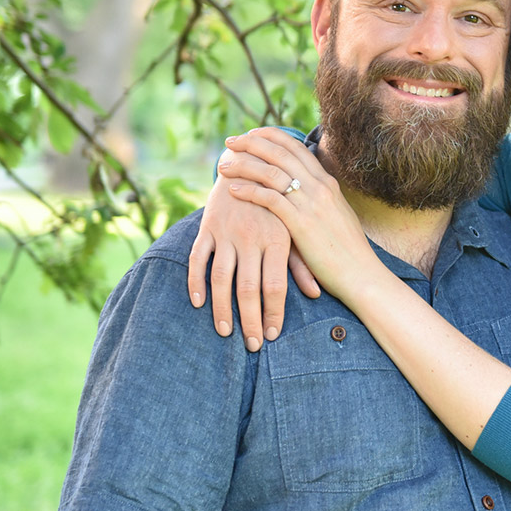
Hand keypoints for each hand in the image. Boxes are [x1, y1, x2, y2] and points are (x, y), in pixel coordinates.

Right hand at [187, 150, 321, 349]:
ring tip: (226, 332)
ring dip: (222, 309)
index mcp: (278, 238)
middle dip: (250, 320)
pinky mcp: (208, 227)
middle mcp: (252, 237)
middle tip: (252, 345)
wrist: (249, 164)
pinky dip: (195, 282)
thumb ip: (301, 262)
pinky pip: (198, 258)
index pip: (276, 285)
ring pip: (221, 278)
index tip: (272, 335)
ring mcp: (227, 233)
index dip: (274, 312)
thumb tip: (315, 293)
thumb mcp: (293, 229)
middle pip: (249, 288)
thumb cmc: (277, 205)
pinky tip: (197, 303)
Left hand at [217, 127, 380, 303]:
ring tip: (224, 166)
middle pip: (281, 153)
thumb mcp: (337, 215)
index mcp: (328, 183)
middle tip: (230, 143)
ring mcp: (311, 204)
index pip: (297, 148)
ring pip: (272, 171)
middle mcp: (320, 187)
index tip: (252, 135)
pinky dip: (249, 190)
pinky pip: (270, 198)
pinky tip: (233, 190)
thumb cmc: (347, 250)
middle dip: (251, 143)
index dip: (272, 137)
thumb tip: (303, 194)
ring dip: (244, 165)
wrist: (360, 273)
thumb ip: (320, 200)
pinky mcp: (301, 223)